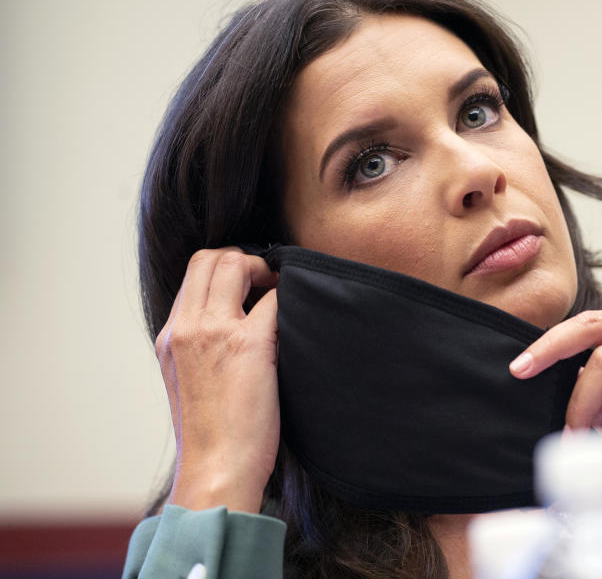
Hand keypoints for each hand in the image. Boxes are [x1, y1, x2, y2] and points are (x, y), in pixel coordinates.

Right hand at [154, 248, 278, 512]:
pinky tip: (302, 316)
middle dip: (246, 259)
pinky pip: (275, 298)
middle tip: (270, 284)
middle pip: (211, 257)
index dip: (228, 267)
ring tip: (283, 297)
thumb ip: (203, 348)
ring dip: (267, 271)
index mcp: (170, 337)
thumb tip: (237, 324)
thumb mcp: (191, 383)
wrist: (216, 472)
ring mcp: (213, 333)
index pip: (194, 272)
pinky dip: (291, 297)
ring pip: (236, 263)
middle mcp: (185, 328)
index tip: (252, 285)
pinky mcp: (247, 345)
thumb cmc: (213, 437)